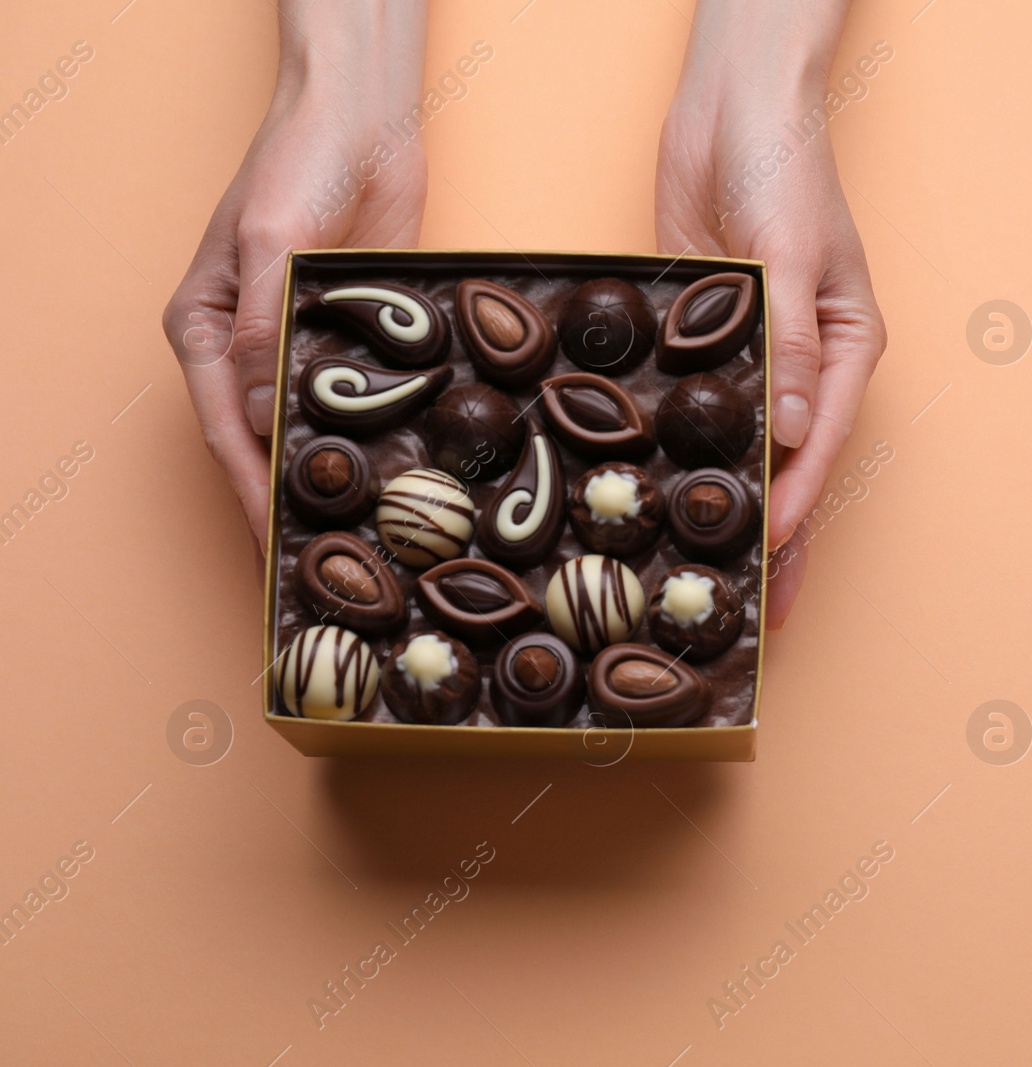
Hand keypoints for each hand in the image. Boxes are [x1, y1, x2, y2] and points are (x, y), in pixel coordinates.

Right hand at [162, 1, 427, 552]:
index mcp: (205, 331)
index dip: (251, 490)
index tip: (275, 546)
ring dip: (334, 480)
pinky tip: (398, 481)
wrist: (363, 122)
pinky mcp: (358, 341)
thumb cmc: (298, 165)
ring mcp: (303, 348)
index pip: (224, 429)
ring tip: (363, 544)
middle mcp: (247, 349)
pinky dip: (373, 441)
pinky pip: (362, 402)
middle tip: (323, 567)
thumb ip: (261, 329)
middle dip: (289, 502)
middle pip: (265, 442)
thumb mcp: (268, 242)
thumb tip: (256, 413)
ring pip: (316, 430)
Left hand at [655, 2, 887, 627]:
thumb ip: (786, 343)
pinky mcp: (708, 342)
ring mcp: (755, 357)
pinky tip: (662, 495)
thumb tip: (789, 432)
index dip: (797, 504)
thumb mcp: (791, 252)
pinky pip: (699, 411)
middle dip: (776, 536)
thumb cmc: (783, 164)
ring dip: (726, 506)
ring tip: (701, 572)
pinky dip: (686, 453)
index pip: (823, 445)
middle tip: (748, 610)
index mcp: (846, 348)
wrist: (733, 104)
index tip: (770, 558)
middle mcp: (805, 364)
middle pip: (792, 466)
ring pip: (743, 450)